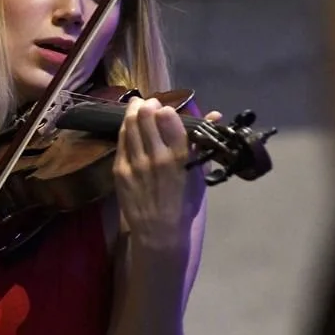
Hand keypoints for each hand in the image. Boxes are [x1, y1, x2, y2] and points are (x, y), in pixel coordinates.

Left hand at [112, 98, 208, 252]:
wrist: (158, 231)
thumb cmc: (183, 203)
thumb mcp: (199, 173)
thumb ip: (203, 143)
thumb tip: (214, 115)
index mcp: (178, 157)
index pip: (168, 118)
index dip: (165, 109)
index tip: (165, 108)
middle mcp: (155, 156)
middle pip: (145, 117)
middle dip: (147, 105)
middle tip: (149, 103)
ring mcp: (134, 163)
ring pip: (130, 126)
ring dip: (133, 112)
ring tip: (137, 106)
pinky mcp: (120, 170)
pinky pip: (121, 141)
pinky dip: (126, 129)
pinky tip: (129, 126)